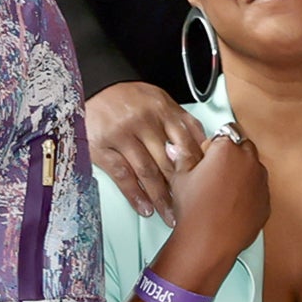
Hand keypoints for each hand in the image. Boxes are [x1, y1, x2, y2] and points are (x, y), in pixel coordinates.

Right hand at [88, 79, 210, 221]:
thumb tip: (205, 147)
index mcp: (163, 109)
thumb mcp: (160, 100)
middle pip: (169, 160)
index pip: (187, 142)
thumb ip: (181, 122)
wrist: (95, 86)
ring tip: (170, 216)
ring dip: (161, 197)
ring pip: (148, 171)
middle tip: (192, 209)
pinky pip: (122, 175)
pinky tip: (145, 208)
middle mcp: (144, 121)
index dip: (197, 168)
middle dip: (182, 188)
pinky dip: (135, 195)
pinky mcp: (102, 147)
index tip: (206, 187)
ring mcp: (122, 134)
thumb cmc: (130, 97)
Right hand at [153, 130, 269, 285]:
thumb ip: (182, 157)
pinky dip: (249, 193)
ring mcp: (261, 182)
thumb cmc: (193, 209)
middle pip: (243, 148)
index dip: (213, 146)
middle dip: (231, 156)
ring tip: (222, 192)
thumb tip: (177, 147)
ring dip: (242, 173)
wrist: (208, 242)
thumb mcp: (180, 178)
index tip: (204, 159)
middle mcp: (249, 161)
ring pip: (253, 168)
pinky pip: (258, 190)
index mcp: (227, 149)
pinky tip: (232, 205)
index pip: (224, 134)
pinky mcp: (266, 201)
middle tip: (213, 174)